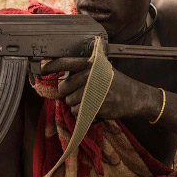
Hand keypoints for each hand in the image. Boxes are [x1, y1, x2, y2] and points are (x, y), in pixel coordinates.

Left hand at [39, 57, 155, 119]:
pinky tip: (92, 107)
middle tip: (80, 92)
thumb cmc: (116, 82)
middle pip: (64, 88)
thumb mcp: (103, 69)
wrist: (135, 97)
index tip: (42, 69)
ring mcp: (93, 93)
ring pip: (69, 102)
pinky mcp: (95, 107)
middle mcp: (91, 77)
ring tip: (89, 100)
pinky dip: (81, 113)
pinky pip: (77, 112)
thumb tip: (61, 76)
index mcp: (92, 65)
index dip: (51, 66)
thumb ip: (84, 70)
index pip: (66, 63)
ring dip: (75, 104)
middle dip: (68, 92)